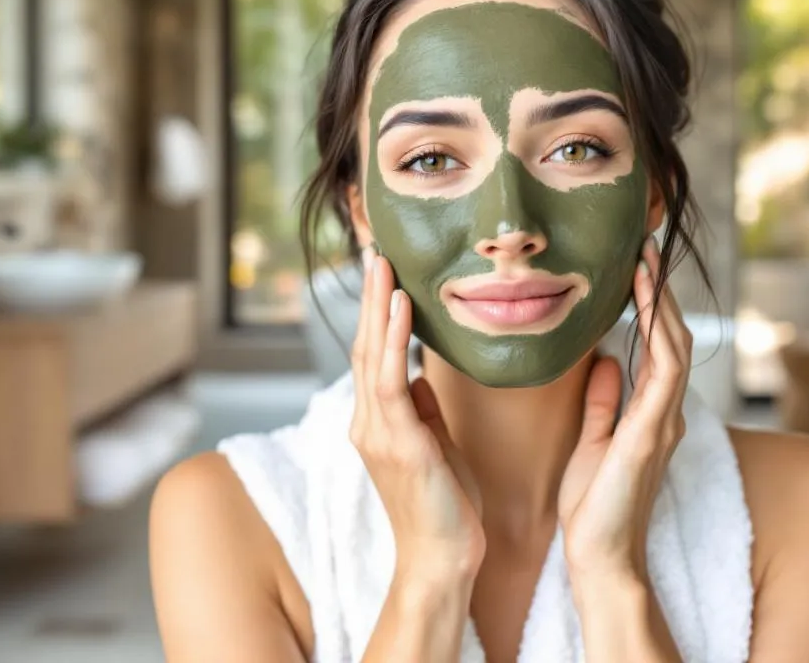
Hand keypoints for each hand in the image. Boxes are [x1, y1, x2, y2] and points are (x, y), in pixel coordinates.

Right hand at [350, 250, 485, 582]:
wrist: (443, 559)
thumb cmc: (445, 506)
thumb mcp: (434, 445)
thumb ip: (422, 409)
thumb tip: (420, 374)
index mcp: (377, 421)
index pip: (372, 354)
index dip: (374, 311)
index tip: (383, 270)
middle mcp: (368, 421)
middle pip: (363, 345)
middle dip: (368, 296)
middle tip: (375, 248)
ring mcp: (378, 431)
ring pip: (370, 354)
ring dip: (375, 305)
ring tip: (382, 262)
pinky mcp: (398, 443)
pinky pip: (390, 380)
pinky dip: (392, 339)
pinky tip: (398, 307)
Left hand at [557, 237, 690, 582]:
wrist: (600, 558)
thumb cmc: (593, 509)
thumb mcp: (592, 443)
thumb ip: (603, 404)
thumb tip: (605, 362)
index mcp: (648, 414)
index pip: (656, 347)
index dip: (649, 305)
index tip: (633, 266)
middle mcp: (663, 413)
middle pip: (670, 337)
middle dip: (659, 291)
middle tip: (643, 246)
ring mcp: (663, 422)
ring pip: (673, 345)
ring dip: (661, 301)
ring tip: (645, 259)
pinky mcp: (651, 433)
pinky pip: (664, 371)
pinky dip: (658, 332)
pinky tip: (645, 302)